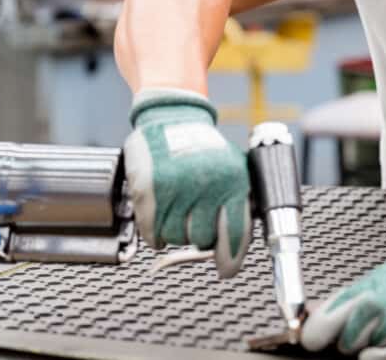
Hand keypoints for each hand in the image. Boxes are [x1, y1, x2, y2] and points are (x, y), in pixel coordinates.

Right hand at [123, 87, 251, 276]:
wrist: (171, 116)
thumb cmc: (205, 150)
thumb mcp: (234, 171)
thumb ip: (237, 207)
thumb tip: (233, 251)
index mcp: (232, 182)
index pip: (234, 235)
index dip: (230, 259)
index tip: (226, 268)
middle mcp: (204, 187)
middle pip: (202, 241)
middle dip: (199, 234)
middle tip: (195, 215)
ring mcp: (174, 189)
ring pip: (176, 239)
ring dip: (177, 230)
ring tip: (179, 205)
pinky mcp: (147, 191)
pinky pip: (152, 233)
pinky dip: (155, 230)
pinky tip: (162, 210)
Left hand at [302, 259, 385, 358]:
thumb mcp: (383, 292)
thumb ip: (350, 304)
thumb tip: (313, 319)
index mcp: (382, 280)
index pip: (347, 298)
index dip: (324, 321)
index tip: (308, 338)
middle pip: (365, 309)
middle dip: (347, 334)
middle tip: (344, 346)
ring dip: (370, 344)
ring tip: (368, 349)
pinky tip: (370, 359)